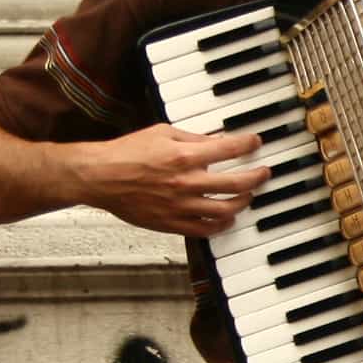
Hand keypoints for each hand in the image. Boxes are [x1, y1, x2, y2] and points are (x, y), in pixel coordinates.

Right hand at [73, 123, 267, 237]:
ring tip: (248, 195)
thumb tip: (218, 141)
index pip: (230, 149)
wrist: (98, 177)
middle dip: (257, 177)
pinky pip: (206, 230)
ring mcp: (180, 206)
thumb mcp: (162, 133)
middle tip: (264, 173)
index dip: (249, 144)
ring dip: (244, 202)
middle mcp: (186, 183)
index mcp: (184, 157)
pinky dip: (222, 224)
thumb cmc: (126, 153)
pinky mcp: (171, 223)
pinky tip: (227, 218)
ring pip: (227, 209)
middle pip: (238, 183)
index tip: (256, 143)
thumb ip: (193, 138)